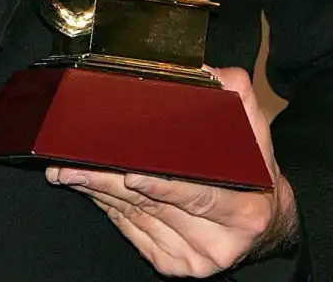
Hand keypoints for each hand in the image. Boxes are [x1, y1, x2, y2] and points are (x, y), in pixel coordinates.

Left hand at [45, 67, 296, 276]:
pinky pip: (130, 229)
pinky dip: (107, 206)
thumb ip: (234, 97)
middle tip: (73, 163)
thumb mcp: (256, 133)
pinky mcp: (172, 265)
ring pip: (135, 218)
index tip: (131, 173)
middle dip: (108, 181)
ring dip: (98, 192)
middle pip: (154, 207)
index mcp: (244, 212)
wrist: (265, 223)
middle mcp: (219, 242)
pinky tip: (89, 187)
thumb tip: (203, 70)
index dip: (165, 186)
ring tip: (68, 170)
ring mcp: (194, 259)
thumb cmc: (253, 172)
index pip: (200, 198)